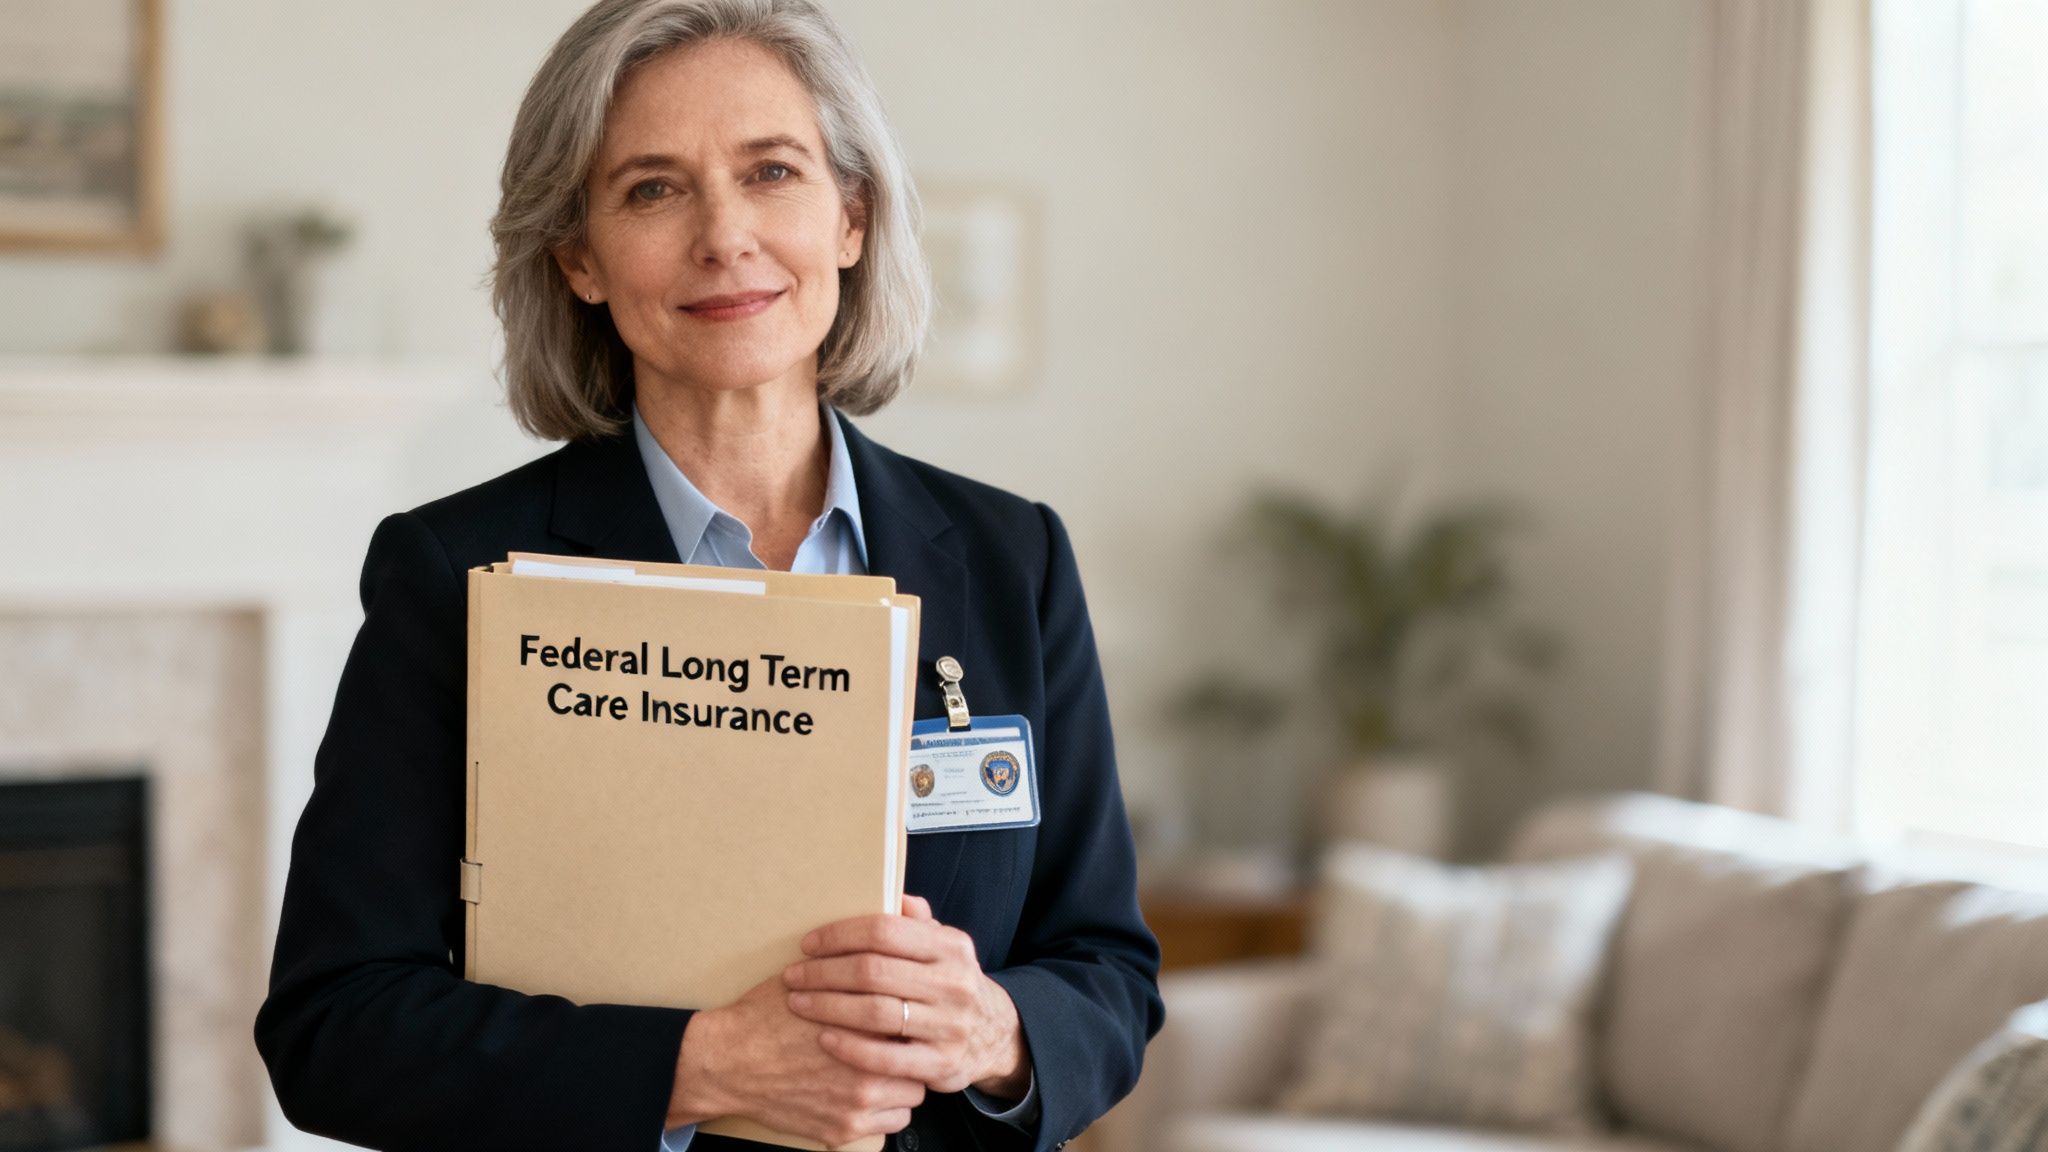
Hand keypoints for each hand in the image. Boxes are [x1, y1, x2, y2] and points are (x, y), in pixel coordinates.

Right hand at [665, 970, 925, 1147]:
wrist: (726, 1061)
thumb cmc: (764, 1016)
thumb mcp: (809, 975)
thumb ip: (851, 964)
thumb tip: (881, 937)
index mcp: (865, 1020)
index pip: (915, 1016)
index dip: (912, 1013)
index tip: (907, 1012)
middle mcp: (869, 1064)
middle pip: (919, 1056)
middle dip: (911, 1049)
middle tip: (899, 1042)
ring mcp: (858, 1102)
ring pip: (912, 1094)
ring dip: (902, 1081)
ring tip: (887, 1068)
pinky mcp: (843, 1128)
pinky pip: (891, 1123)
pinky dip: (886, 1111)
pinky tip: (871, 1094)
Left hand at [782, 894, 1031, 1100]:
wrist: (992, 1034)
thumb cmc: (948, 982)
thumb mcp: (942, 947)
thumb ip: (916, 922)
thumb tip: (891, 892)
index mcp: (950, 946)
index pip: (885, 930)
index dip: (840, 935)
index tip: (808, 944)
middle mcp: (955, 983)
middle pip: (874, 971)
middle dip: (824, 972)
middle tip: (792, 976)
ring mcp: (950, 1026)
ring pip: (875, 1013)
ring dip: (828, 1007)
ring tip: (798, 1003)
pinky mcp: (941, 1064)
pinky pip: (885, 1058)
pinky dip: (849, 1047)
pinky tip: (823, 1038)